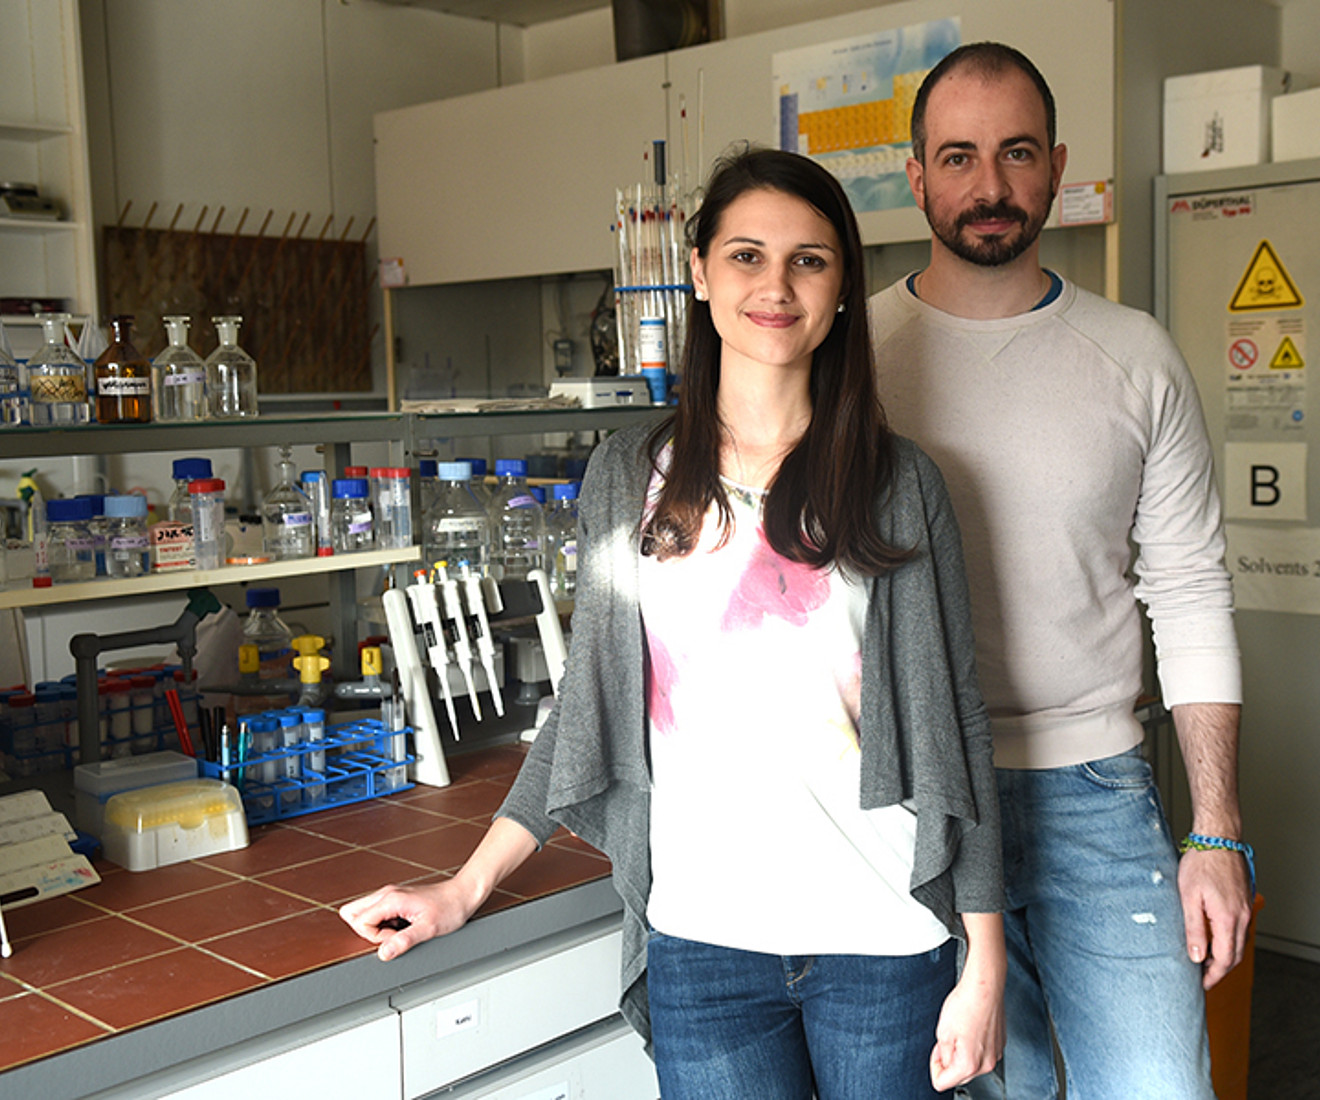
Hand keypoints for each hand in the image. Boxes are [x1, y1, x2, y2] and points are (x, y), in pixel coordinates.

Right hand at [338, 878, 479, 961]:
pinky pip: (377, 913)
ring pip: (364, 913)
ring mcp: (391, 895)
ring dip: (377, 928)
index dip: (374, 936)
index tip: (394, 937)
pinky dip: (384, 924)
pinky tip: (403, 925)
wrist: (462, 895)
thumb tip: (383, 953)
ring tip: (400, 929)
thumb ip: (404, 941)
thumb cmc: (450, 908)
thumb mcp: (429, 928)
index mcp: (391, 898)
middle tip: (392, 934)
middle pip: (353, 913)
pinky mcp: (396, 899)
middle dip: (368, 931)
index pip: (359, 921)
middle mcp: (387, 893)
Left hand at [929, 938, 1004, 1091]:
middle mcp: (986, 1064)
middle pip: (959, 1076)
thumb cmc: (965, 1004)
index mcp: (969, 1064)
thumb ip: (943, 1055)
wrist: (985, 986)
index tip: (935, 1052)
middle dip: (948, 1061)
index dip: (934, 1066)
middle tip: (945, 1039)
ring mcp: (995, 1054)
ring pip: (971, 1064)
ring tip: (959, 1030)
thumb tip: (946, 1063)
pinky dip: (974, 1045)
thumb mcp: (942, 1032)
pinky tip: (970, 1027)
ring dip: (962, 1052)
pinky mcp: (1000, 1044)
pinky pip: (982, 1053)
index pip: (942, 1082)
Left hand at [1179, 847, 1251, 988]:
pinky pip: (1240, 928)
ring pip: (1239, 942)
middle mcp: (1241, 917)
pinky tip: (1214, 937)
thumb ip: (1194, 928)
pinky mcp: (1244, 901)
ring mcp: (1245, 909)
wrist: (1218, 838)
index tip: (1202, 983)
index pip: (1225, 959)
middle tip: (1203, 976)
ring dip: (1225, 955)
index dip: (1213, 975)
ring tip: (1205, 959)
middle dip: (1220, 969)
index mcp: (1227, 919)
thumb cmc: (1201, 863)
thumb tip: (1196, 956)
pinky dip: (1229, 940)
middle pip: (1235, 955)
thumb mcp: (1188, 897)